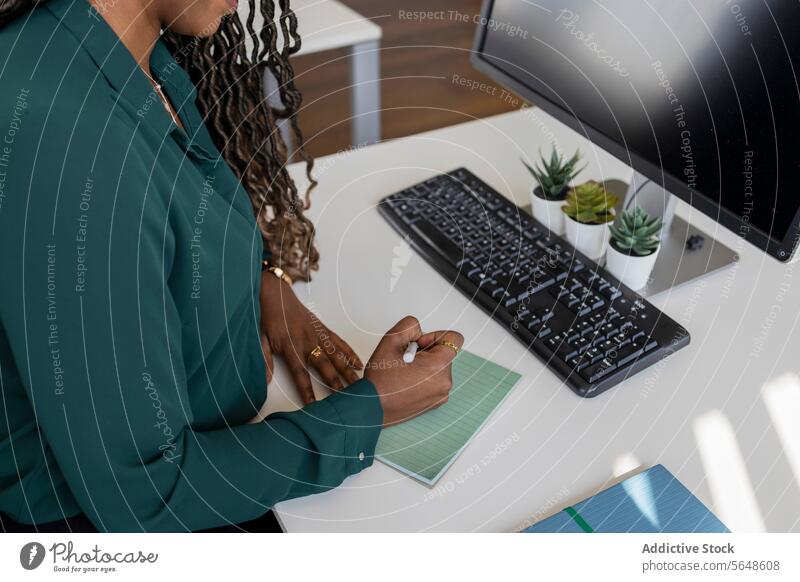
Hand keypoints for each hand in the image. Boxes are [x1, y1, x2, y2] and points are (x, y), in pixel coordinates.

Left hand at [260, 272, 362, 404]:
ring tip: (358, 384)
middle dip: (335, 383)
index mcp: (290, 347)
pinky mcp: (323, 328)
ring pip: (335, 355)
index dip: (306, 390)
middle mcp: (307, 342)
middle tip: (346, 397)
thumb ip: (264, 361)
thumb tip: (265, 382)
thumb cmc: (268, 317)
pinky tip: (358, 364)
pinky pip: (339, 342)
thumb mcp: (260, 339)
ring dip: (347, 370)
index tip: (313, 405)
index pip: (300, 374)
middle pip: (324, 366)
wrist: (276, 293)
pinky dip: (349, 353)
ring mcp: (317, 334)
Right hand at [365, 316, 463, 426]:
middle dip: (426, 351)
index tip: (419, 344)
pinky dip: (424, 377)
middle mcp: (445, 382)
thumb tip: (419, 332)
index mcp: (438, 366)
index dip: (435, 336)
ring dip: (424, 364)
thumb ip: (409, 326)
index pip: (454, 338)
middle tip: (406, 360)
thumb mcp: (390, 341)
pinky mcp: (436, 402)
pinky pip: (435, 381)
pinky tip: (407, 382)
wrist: (372, 408)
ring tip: (404, 372)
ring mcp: (441, 394)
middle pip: (444, 353)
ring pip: (438, 367)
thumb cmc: (380, 381)